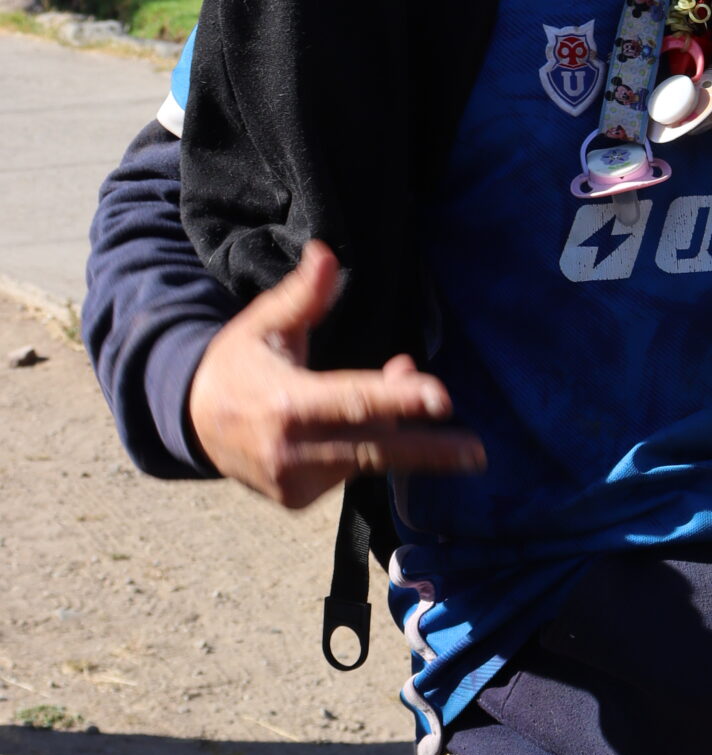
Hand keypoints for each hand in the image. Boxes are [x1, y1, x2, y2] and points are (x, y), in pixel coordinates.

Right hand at [186, 240, 484, 509]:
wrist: (192, 422)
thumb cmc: (238, 364)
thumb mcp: (263, 324)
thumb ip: (302, 295)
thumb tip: (327, 254)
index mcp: (285, 403)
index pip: (353, 402)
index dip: (399, 399)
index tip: (442, 399)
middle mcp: (290, 451)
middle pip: (373, 449)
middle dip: (428, 450)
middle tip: (476, 452)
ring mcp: (293, 482)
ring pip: (365, 462)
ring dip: (405, 440)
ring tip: (442, 421)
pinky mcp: (296, 500)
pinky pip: (348, 475)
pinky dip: (371, 453)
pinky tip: (382, 431)